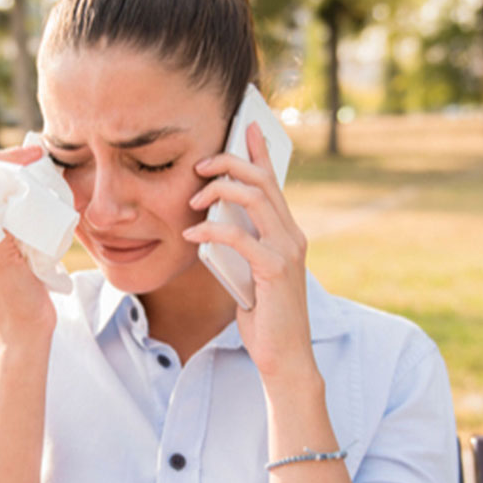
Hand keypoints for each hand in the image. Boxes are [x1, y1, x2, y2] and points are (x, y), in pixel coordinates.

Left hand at [184, 122, 318, 383]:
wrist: (284, 356)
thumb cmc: (265, 317)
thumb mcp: (249, 273)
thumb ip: (240, 247)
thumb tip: (212, 225)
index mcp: (287, 233)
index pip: (274, 181)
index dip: (260, 151)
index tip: (246, 126)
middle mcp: (292, 234)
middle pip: (262, 180)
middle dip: (229, 163)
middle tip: (199, 165)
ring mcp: (287, 250)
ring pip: (254, 197)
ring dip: (219, 189)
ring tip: (193, 200)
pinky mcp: (274, 269)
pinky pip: (239, 234)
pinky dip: (211, 228)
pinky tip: (191, 233)